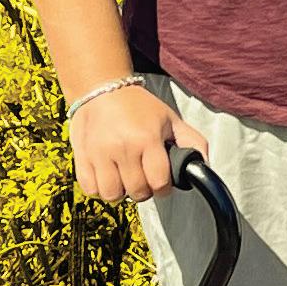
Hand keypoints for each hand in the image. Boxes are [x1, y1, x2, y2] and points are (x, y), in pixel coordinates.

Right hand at [70, 86, 206, 204]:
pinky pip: (90, 189)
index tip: (162, 184)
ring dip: (121, 192)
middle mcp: (123, 148)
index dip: (164, 189)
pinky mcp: (82, 156)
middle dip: (145, 191)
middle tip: (144, 180)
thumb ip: (193, 142)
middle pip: (137, 192)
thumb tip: (204, 164)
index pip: (159, 182)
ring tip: (125, 179)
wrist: (101, 90)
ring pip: (112, 195)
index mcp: (148, 139)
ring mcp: (99, 154)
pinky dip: (100, 189)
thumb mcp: (171, 120)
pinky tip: (108, 176)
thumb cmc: (139, 107)